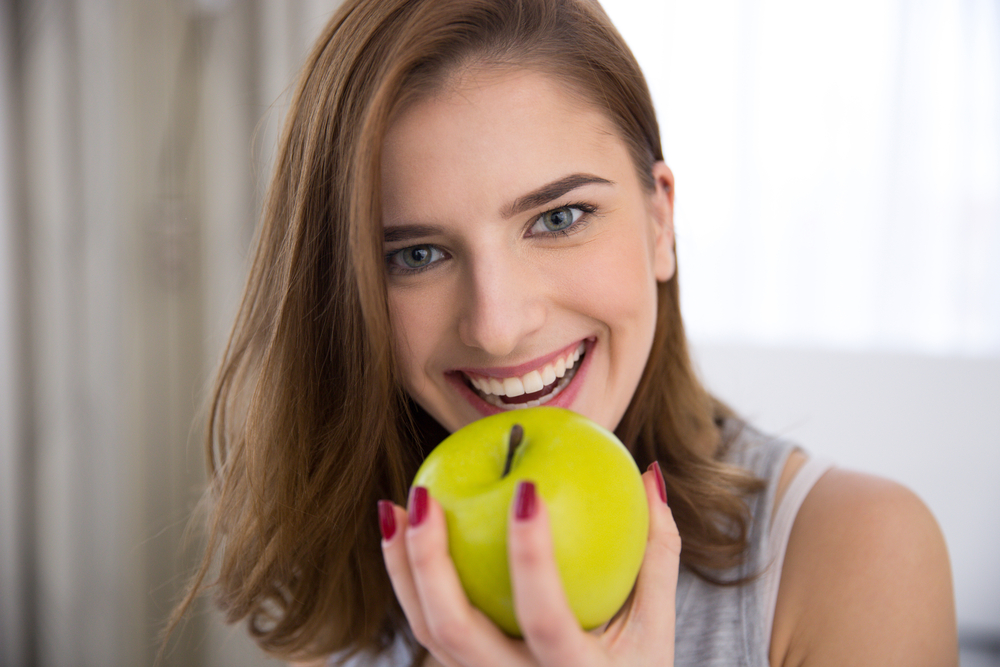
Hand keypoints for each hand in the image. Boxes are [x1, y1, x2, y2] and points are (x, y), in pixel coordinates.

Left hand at [379, 462, 680, 666]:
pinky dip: (407, 580)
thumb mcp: (655, 628)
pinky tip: (403, 532)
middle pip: (455, 630)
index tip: (526, 488)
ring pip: (427, 632)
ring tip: (395, 506)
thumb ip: (657, 553)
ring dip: (402, 567)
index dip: (531, 557)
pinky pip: (427, 628)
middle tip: (424, 497)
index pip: (544, 619)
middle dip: (429, 561)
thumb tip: (648, 472)